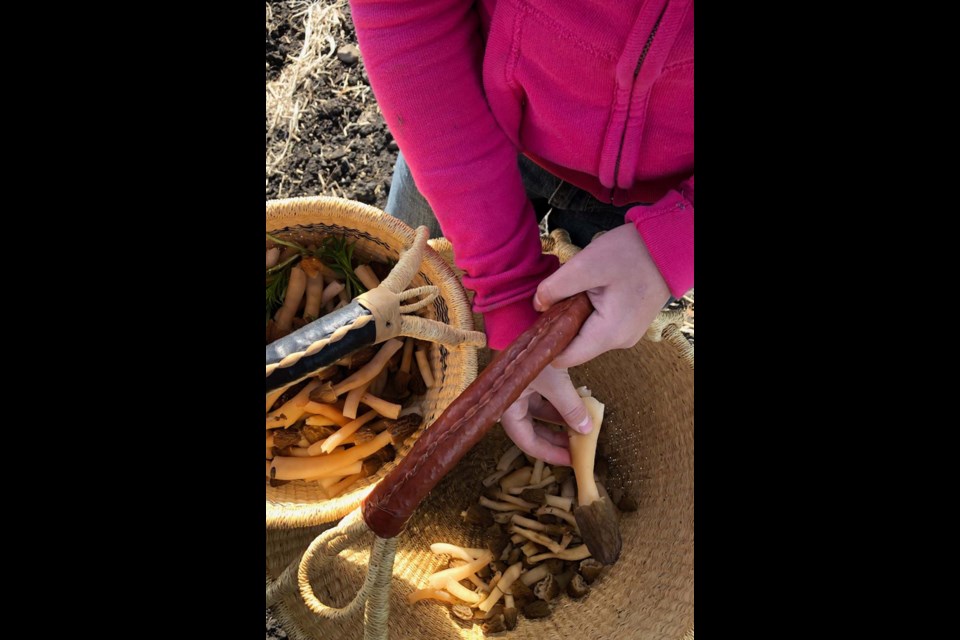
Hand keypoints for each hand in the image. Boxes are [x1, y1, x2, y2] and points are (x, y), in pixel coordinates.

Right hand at [499, 364, 591, 465]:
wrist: (523, 321)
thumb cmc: (534, 354)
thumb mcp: (554, 383)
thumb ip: (570, 408)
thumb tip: (586, 430)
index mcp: (508, 407)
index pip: (526, 441)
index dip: (548, 453)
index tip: (570, 460)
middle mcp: (510, 401)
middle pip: (532, 430)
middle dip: (555, 439)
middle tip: (576, 449)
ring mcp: (519, 389)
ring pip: (539, 414)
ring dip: (559, 421)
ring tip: (580, 427)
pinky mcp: (528, 378)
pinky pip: (544, 398)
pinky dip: (558, 405)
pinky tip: (575, 406)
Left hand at [534, 223, 669, 367]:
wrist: (665, 247)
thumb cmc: (630, 254)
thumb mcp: (586, 265)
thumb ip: (556, 287)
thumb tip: (537, 305)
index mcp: (608, 334)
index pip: (566, 358)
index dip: (546, 345)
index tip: (534, 324)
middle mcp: (619, 342)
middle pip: (575, 347)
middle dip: (560, 327)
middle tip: (554, 299)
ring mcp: (626, 335)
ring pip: (586, 336)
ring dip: (574, 319)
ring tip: (575, 292)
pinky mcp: (628, 325)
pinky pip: (599, 328)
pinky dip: (588, 315)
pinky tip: (589, 293)